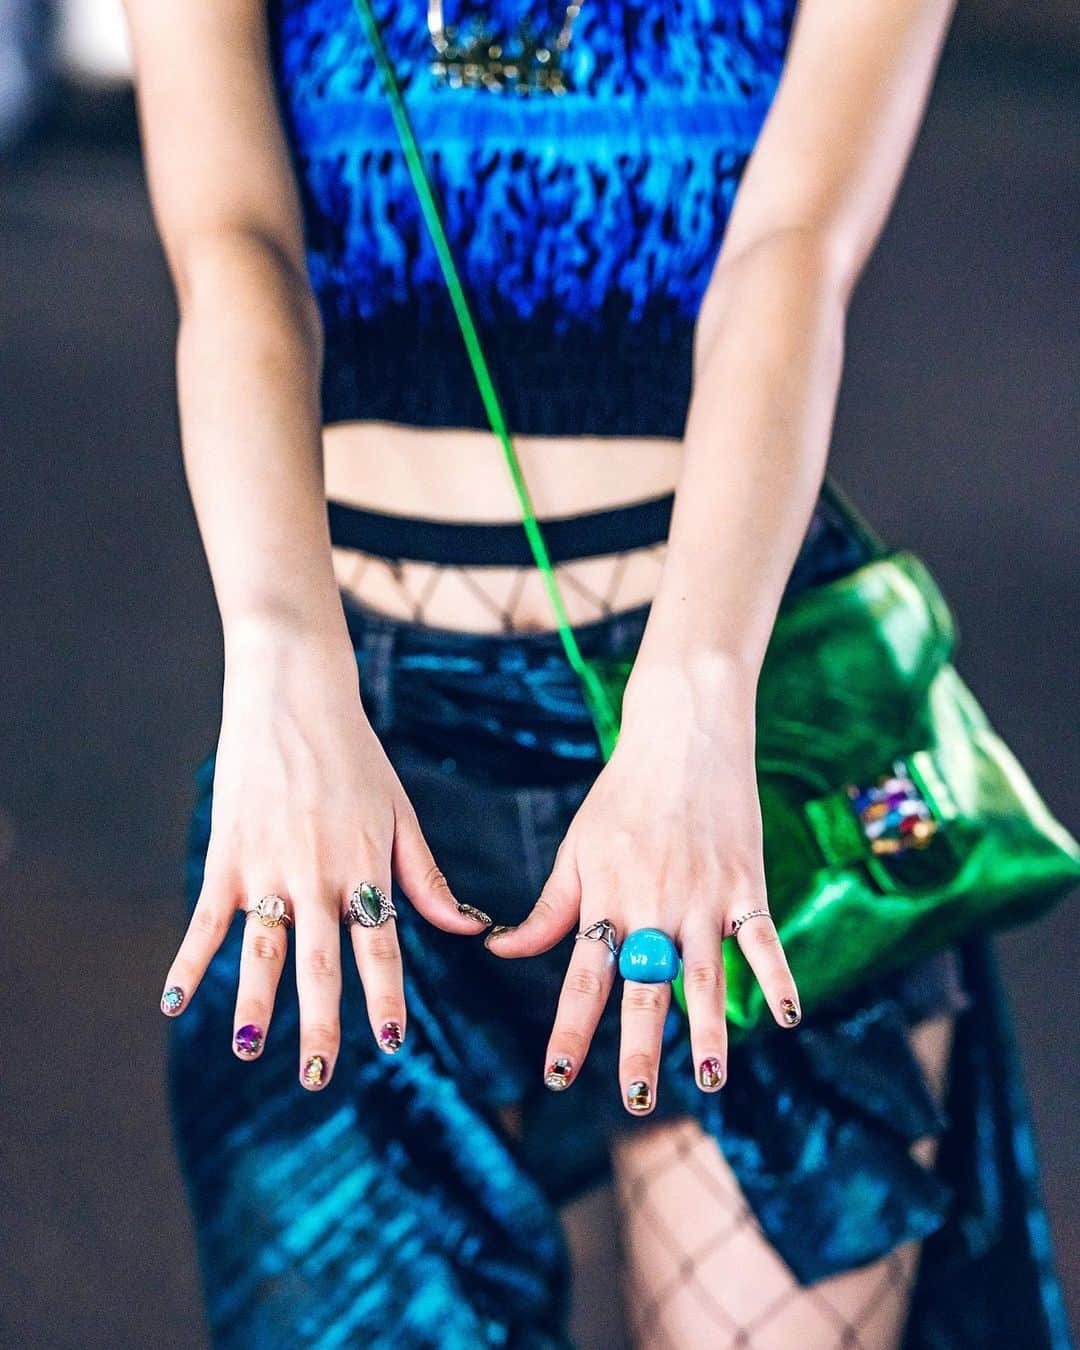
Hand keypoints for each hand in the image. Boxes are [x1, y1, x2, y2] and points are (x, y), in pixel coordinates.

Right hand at [159, 618, 487, 1086]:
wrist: (294, 696)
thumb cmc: (355, 756)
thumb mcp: (399, 812)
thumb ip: (426, 876)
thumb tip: (469, 927)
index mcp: (366, 867)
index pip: (380, 946)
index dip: (385, 996)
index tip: (391, 1043)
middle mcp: (318, 876)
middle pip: (320, 962)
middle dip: (321, 1023)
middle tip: (319, 1076)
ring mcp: (268, 867)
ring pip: (261, 949)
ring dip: (255, 1004)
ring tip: (252, 1050)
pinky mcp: (226, 854)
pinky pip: (205, 918)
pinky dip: (189, 959)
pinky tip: (174, 1000)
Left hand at [485, 657, 799, 1113]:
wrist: (682, 734)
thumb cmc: (621, 795)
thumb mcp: (576, 850)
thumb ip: (549, 910)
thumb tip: (499, 950)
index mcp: (606, 898)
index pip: (582, 977)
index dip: (570, 1029)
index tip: (555, 1076)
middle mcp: (652, 904)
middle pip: (643, 986)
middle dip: (637, 1045)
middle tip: (637, 1101)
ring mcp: (703, 895)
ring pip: (704, 973)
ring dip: (706, 1028)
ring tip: (707, 1079)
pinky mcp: (745, 882)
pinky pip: (762, 938)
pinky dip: (777, 975)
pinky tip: (786, 1017)